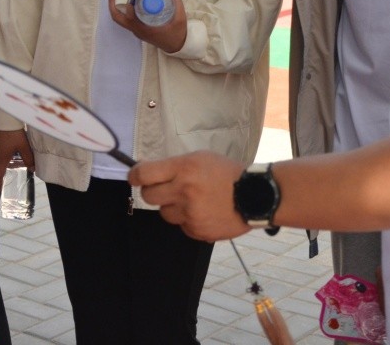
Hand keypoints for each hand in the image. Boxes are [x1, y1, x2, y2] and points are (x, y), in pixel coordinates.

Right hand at [0, 128, 33, 191]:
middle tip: (11, 177)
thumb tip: (33, 168)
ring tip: (14, 163)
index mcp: (1, 159)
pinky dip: (4, 155)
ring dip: (5, 162)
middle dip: (3, 173)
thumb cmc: (13, 133)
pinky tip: (12, 150)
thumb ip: (29, 158)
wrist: (3, 117)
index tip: (0, 191)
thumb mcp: (24, 146)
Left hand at [108, 0, 187, 53]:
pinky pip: (126, 18)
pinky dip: (124, 8)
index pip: (130, 18)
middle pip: (117, 18)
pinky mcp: (138, 28)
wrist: (176, 46)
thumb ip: (177, 5)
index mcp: (144, 30)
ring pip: (120, 18)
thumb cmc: (176, 35)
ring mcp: (136, 30)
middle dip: (112, 3)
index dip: (128, 5)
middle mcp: (137, 30)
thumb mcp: (180, 20)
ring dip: (116, 5)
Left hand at [129, 151, 249, 241]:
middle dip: (153, 192)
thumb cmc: (227, 173)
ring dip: (172, 207)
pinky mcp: (197, 231)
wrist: (255, 196)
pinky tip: (204, 212)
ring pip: (164, 213)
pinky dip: (188, 220)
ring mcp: (190, 213)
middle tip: (165, 189)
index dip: (135, 176)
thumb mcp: (200, 158)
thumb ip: (174, 165)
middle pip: (148, 196)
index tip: (134, 177)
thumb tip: (147, 171)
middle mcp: (184, 191)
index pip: (144, 174)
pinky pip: (181, 226)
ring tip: (192, 200)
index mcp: (184, 168)